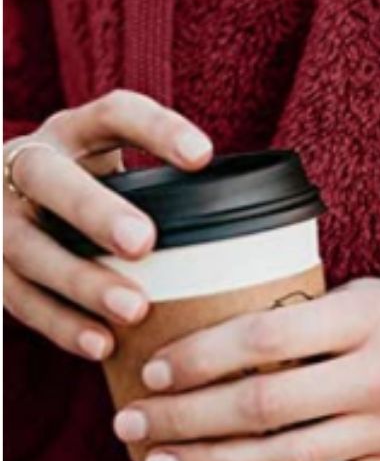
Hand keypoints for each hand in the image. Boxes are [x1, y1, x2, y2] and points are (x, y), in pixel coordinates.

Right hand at [3, 90, 212, 358]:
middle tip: (144, 241)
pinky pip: (19, 298)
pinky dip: (61, 323)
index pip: (112, 114)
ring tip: (134, 309)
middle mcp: (27, 168)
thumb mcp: (129, 182)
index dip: (155, 129)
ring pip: (29, 246)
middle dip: (95, 210)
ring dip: (82, 279)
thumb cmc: (102, 205)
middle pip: (51, 179)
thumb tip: (273, 243)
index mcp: (73, 136)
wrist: (10, 215)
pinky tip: (103, 345)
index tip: (204, 157)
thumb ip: (177, 198)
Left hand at [114, 278, 379, 460]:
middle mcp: (376, 378)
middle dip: (186, 418)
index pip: (266, 336)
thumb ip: (306, 315)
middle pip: (264, 405)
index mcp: (365, 321)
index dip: (200, 356)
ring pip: (287, 460)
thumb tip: (220, 336)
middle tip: (131, 424)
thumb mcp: (371, 293)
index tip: (153, 369)